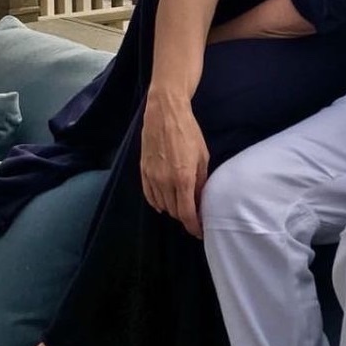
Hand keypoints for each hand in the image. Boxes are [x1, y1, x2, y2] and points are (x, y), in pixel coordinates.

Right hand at [140, 94, 208, 238]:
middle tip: (194, 217)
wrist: (164, 114)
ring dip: (172, 210)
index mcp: (183, 178)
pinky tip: (164, 203)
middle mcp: (165, 181)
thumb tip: (201, 200)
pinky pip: (149, 196)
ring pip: (161, 205)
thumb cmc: (188, 132)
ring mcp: (151, 177)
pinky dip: (157, 203)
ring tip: (182, 208)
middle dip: (185, 218)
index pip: (187, 213)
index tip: (199, 231)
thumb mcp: (203, 156)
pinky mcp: (142, 171)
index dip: (194, 226)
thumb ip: (201, 181)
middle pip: (174, 212)